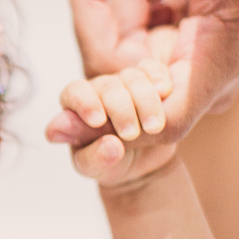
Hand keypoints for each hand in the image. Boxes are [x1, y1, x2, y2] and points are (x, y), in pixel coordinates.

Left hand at [49, 0, 238, 146]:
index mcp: (221, 64)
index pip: (165, 121)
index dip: (120, 114)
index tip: (79, 87)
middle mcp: (200, 74)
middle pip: (119, 84)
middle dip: (99, 24)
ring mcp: (182, 61)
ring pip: (114, 56)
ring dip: (122, 3)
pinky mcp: (166, 44)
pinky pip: (118, 37)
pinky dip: (126, 0)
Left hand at [57, 63, 177, 187]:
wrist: (143, 163)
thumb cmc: (111, 164)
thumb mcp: (98, 168)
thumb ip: (95, 158)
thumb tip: (110, 145)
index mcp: (76, 108)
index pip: (74, 93)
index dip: (85, 104)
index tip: (98, 121)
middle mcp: (98, 91)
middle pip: (106, 87)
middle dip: (120, 110)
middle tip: (131, 134)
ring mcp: (125, 83)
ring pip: (132, 79)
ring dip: (145, 101)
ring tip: (154, 127)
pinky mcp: (149, 81)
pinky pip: (153, 70)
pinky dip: (158, 80)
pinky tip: (164, 92)